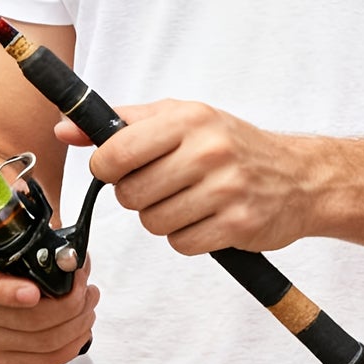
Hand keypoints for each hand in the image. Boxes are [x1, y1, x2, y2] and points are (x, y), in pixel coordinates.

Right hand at [0, 249, 97, 363]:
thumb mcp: (18, 236)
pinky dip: (69, 347)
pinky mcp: (0, 359)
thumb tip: (72, 259)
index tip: (35, 292)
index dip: (10, 293)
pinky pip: (42, 362)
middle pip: (26, 320)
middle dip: (69, 305)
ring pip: (41, 343)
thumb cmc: (9, 255)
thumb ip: (42, 240)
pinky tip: (81, 331)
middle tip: (88, 290)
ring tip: (89, 306)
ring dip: (75, 325)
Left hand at [56, 100, 312, 255]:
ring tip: (186, 200)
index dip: (105, 168)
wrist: (298, 177)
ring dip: (162, 218)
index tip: (115, 169)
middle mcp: (208, 151)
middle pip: (131, 194)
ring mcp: (225, 189)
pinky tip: (205, 219)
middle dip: (137, 196)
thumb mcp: (180, 118)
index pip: (117, 151)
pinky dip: (186, 237)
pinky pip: (181, 244)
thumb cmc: (229, 144)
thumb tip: (64, 129)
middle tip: (160, 185)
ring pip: (153, 222)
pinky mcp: (238, 225)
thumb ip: (122, 123)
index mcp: (188, 119)